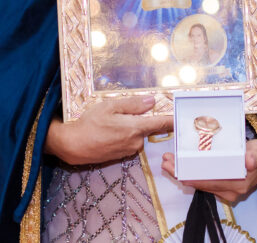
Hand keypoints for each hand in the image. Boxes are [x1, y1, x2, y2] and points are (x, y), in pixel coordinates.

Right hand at [44, 95, 172, 165]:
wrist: (73, 146)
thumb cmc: (90, 123)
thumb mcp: (110, 107)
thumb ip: (132, 104)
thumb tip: (151, 101)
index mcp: (135, 128)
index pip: (161, 123)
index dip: (173, 119)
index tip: (183, 116)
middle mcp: (136, 142)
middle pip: (148, 128)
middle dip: (142, 120)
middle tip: (124, 113)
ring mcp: (129, 151)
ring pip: (137, 135)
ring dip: (130, 128)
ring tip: (111, 123)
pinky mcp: (121, 156)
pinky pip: (129, 143)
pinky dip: (123, 136)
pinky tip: (108, 133)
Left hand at [160, 139, 256, 203]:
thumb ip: (255, 156)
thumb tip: (249, 162)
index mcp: (237, 185)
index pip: (207, 182)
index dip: (189, 175)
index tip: (175, 166)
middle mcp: (230, 192)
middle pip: (200, 184)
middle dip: (181, 174)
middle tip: (166, 162)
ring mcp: (225, 192)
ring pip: (199, 184)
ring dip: (183, 174)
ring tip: (168, 162)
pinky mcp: (222, 188)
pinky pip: (203, 183)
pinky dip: (190, 174)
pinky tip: (180, 166)